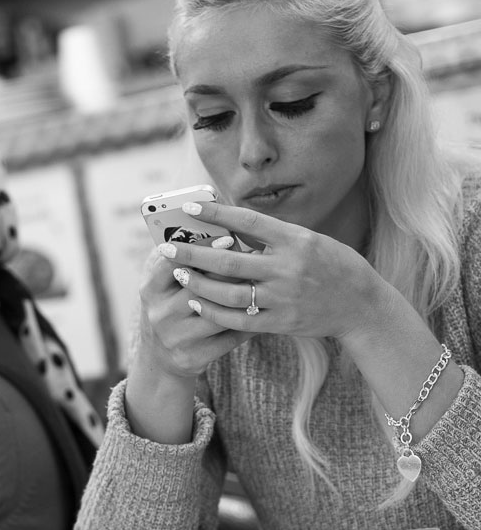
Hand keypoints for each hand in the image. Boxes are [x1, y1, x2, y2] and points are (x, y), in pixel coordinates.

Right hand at [134, 235, 254, 380]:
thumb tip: (210, 222)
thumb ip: (180, 258)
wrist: (159, 358)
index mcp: (149, 289)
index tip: (228, 237)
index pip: (172, 263)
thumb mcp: (163, 283)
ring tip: (265, 282)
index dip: (200, 249)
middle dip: (229, 271)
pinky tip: (263, 309)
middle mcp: (159, 313)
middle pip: (199, 288)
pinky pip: (228, 337)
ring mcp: (175, 337)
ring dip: (243, 297)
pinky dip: (249, 323)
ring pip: (218, 313)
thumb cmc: (169, 306)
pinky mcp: (192, 357)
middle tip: (256, 257)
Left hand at [157, 201, 380, 340]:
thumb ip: (272, 236)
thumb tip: (229, 225)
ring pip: (229, 293)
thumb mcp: (308, 240)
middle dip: (193, 253)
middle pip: (229, 260)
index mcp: (296, 240)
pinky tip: (197, 303)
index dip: (217, 213)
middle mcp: (289, 268)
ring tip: (179, 273)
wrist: (362, 305)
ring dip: (199, 284)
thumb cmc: (332, 266)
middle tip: (167, 246)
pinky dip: (214, 312)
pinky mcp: (281, 322)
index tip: (190, 207)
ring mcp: (284, 297)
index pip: (249, 222)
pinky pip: (239, 320)